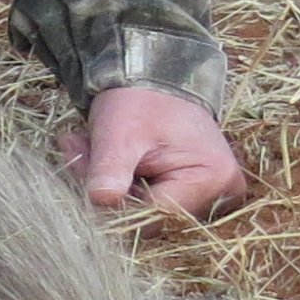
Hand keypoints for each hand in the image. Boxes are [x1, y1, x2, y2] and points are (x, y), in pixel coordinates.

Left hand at [58, 85, 247, 220]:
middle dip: (108, 191)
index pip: (153, 217)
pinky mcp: (198, 196)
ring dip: (111, 188)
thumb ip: (110, 167)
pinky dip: (121, 186)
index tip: (80, 164)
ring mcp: (213, 197)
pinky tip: (107, 159)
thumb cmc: (140, 101)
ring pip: (144, 214)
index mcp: (211, 178)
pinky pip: (150, 205)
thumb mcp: (120, 131)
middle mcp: (222, 195)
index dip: (112, 201)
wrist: (155, 81)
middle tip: (78, 148)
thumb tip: (100, 202)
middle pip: (149, 218)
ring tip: (89, 148)